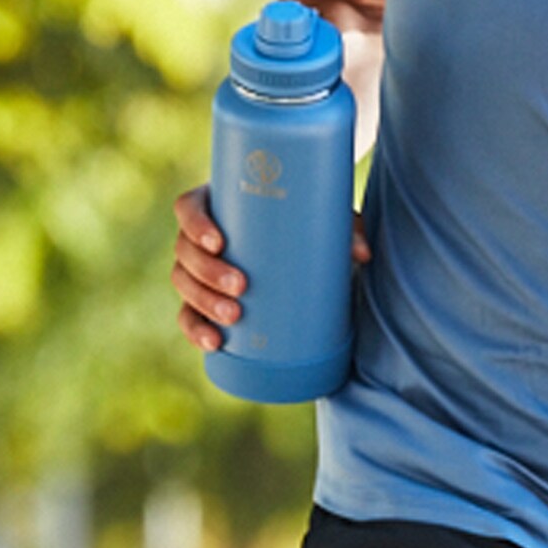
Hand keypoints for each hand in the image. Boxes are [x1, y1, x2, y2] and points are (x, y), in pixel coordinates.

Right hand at [171, 185, 369, 353]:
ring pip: (184, 284)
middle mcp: (201, 238)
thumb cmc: (305, 222)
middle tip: (242, 286)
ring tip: (234, 316)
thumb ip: (344, 228)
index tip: (219, 241)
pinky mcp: (207, 300)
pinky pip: (190, 316)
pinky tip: (213, 342)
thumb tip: (362, 254)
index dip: (195, 224)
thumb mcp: (323, 218)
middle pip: (185, 251)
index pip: (188, 208)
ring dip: (203, 301)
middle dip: (208, 272)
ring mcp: (200, 271)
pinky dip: (197, 330)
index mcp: (217, 205)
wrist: (302, 248)